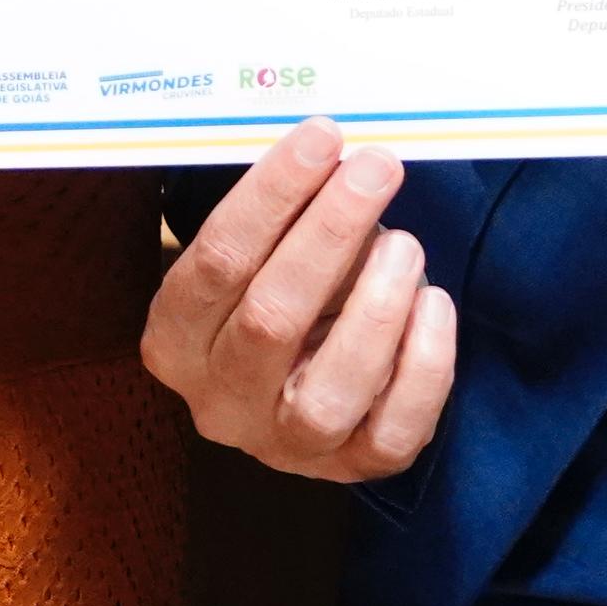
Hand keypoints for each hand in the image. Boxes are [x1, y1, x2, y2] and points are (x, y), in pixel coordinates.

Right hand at [142, 120, 457, 480]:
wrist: (290, 383)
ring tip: (405, 244)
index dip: (272, 195)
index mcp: (174, 340)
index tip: (322, 137)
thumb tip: (338, 153)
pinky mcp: (351, 468)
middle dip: (330, 233)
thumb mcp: (260, 251)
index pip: (216, 262)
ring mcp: (285, 445)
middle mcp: (219, 402)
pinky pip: (394, 431)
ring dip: (377, 304)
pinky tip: (432, 302)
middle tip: (376, 168)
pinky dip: (423, 363)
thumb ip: (285, 212)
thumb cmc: (277, 288)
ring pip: (330, 390)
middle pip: (271, 318)